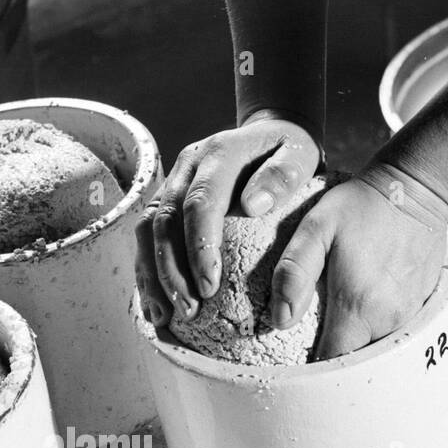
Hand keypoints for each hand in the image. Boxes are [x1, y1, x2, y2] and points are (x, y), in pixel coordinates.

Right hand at [135, 112, 321, 324]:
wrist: (269, 132)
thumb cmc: (289, 152)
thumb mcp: (300, 155)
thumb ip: (282, 176)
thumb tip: (252, 205)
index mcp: (219, 153)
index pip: (199, 202)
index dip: (199, 246)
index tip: (209, 286)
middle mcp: (187, 166)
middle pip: (164, 220)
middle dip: (171, 270)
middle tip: (189, 310)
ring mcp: (172, 182)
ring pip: (146, 230)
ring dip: (153, 276)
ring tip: (165, 315)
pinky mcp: (166, 200)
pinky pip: (146, 237)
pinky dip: (148, 273)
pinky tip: (158, 306)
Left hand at [274, 168, 447, 358]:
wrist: (416, 186)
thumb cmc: (361, 205)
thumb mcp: (315, 228)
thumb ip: (294, 272)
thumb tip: (281, 319)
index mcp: (358, 307)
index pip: (332, 362)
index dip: (312, 367)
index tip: (297, 360)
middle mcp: (388, 318)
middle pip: (354, 360)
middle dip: (333, 358)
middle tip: (313, 342)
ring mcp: (408, 314)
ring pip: (375, 348)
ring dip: (355, 344)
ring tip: (336, 325)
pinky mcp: (421, 305)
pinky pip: (393, 332)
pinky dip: (375, 330)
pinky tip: (362, 310)